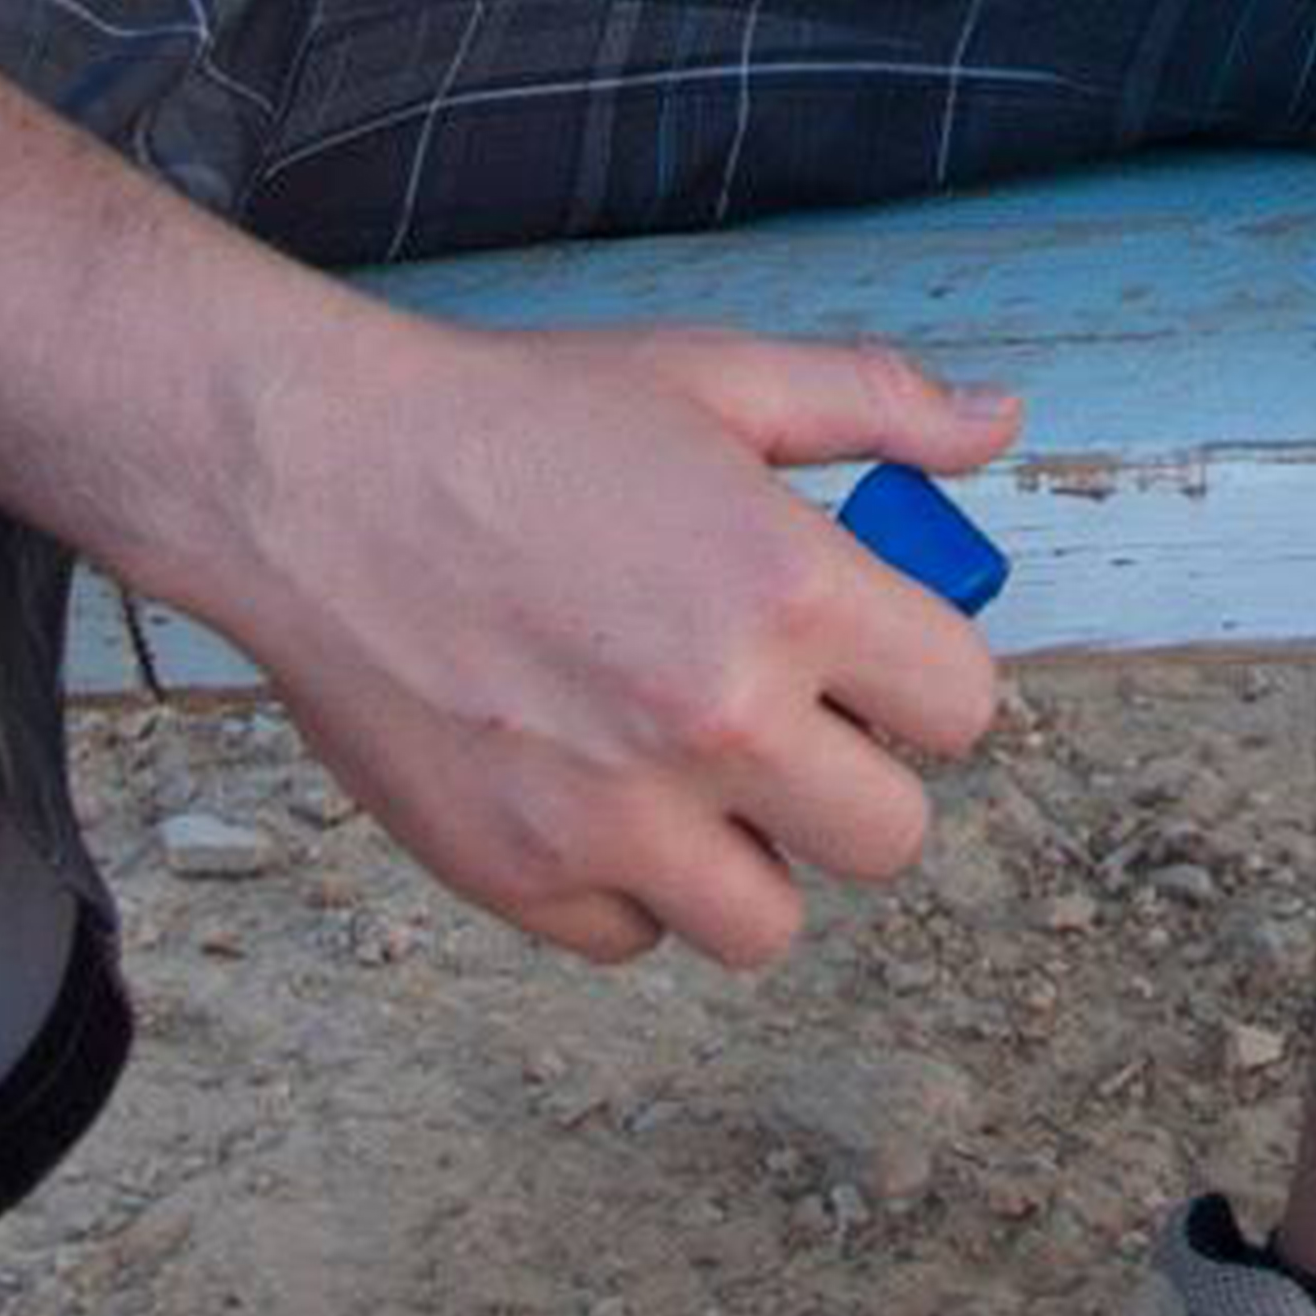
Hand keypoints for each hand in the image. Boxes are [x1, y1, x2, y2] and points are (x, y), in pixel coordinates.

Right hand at [205, 307, 1020, 971]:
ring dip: (746, 858)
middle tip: (783, 720)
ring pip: (764, 923)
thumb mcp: (716, 377)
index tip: (872, 659)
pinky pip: (632, 937)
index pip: (963, 708)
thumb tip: (999, 425)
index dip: (924, 679)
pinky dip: (623, 887)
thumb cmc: (517, 419)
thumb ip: (876, 404)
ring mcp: (617, 815)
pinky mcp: (520, 876)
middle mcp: (721, 722)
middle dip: (851, 780)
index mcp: (795, 593)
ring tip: (687, 768)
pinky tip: (587, 787)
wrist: (317, 478)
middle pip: (889, 838)